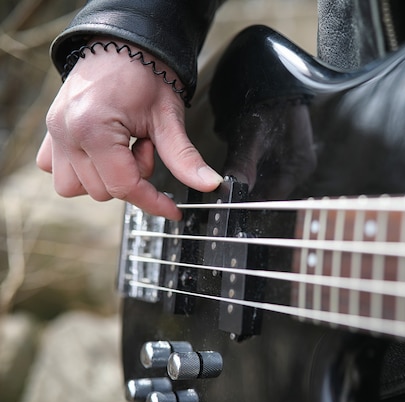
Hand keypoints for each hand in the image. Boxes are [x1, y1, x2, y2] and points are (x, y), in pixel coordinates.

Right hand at [37, 39, 221, 219]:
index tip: (172, 210)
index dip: (152, 202)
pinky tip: (101, 152)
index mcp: (93, 128)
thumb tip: (209, 183)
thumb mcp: (168, 118)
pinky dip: (81, 170)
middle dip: (132, 177)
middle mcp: (66, 132)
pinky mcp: (51, 132)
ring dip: (106, 177)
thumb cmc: (145, 74)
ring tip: (123, 148)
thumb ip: (184, 157)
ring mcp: (54, 133)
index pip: (123, 186)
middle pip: (103, 191)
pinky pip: (57, 171)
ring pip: (76, 188)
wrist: (125, 45)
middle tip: (145, 146)